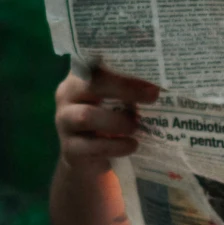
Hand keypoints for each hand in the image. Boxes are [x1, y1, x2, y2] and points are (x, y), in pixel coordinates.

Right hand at [54, 63, 159, 179]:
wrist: (87, 160)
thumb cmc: (106, 123)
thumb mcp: (116, 103)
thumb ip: (129, 91)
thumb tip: (159, 87)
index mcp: (80, 77)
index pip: (98, 64)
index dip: (124, 69)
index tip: (151, 78)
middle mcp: (67, 95)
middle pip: (92, 85)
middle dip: (125, 89)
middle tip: (153, 96)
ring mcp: (64, 121)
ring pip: (86, 116)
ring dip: (117, 121)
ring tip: (136, 126)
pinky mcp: (68, 148)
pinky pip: (91, 145)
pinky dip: (116, 145)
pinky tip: (132, 145)